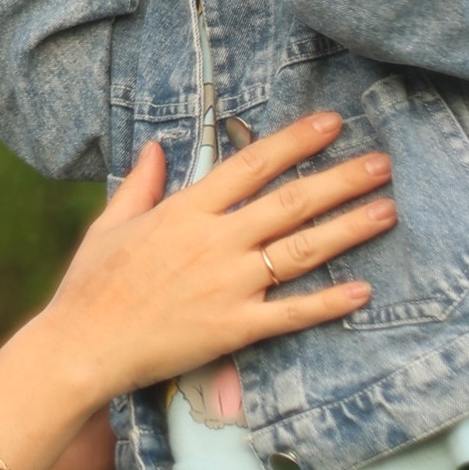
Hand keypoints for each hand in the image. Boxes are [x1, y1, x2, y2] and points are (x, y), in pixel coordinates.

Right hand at [0, 116, 392, 469]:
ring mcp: (227, 284)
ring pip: (301, 250)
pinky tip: (363, 291)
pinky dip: (329, 303)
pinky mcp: (234, 328)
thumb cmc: (90, 286)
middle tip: (383, 163)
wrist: (80, 346)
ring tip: (388, 210)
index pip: (251, 163)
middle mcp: (214, 240)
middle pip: (291, 201)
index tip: (332, 123)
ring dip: (348, 228)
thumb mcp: (110, 224)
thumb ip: (140, 184)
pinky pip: (292, 313)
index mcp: (185, 209)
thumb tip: (159, 149)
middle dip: (342, 179)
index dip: (296, 141)